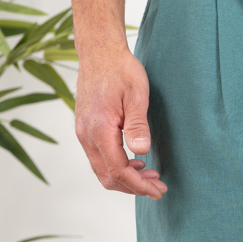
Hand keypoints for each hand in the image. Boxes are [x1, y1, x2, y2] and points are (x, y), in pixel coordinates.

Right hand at [75, 44, 166, 199]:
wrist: (99, 51)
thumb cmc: (120, 69)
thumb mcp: (136, 94)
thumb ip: (138, 125)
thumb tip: (141, 152)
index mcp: (99, 129)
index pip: (118, 171)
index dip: (139, 186)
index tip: (158, 190)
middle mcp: (86, 135)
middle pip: (108, 177)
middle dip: (134, 187)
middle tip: (159, 187)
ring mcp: (83, 133)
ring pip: (102, 170)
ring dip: (126, 179)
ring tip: (151, 176)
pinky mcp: (85, 130)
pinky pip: (99, 158)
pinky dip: (118, 167)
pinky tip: (136, 162)